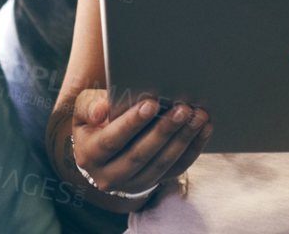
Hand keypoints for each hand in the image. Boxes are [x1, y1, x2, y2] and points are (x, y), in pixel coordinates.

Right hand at [64, 89, 209, 203]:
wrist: (101, 148)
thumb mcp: (84, 109)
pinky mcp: (153, 183)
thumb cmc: (95, 120)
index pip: (111, 141)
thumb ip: (89, 106)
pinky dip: (192, 149)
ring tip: (197, 116)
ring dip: (182, 139)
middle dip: (163, 131)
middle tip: (182, 109)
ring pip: (160, 164)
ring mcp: (133, 184)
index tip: (152, 104)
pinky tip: (204, 129)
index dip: (131, 123)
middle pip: (139, 155)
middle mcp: (108, 176)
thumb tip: (101, 110)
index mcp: (89, 156)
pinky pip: (176, 169)